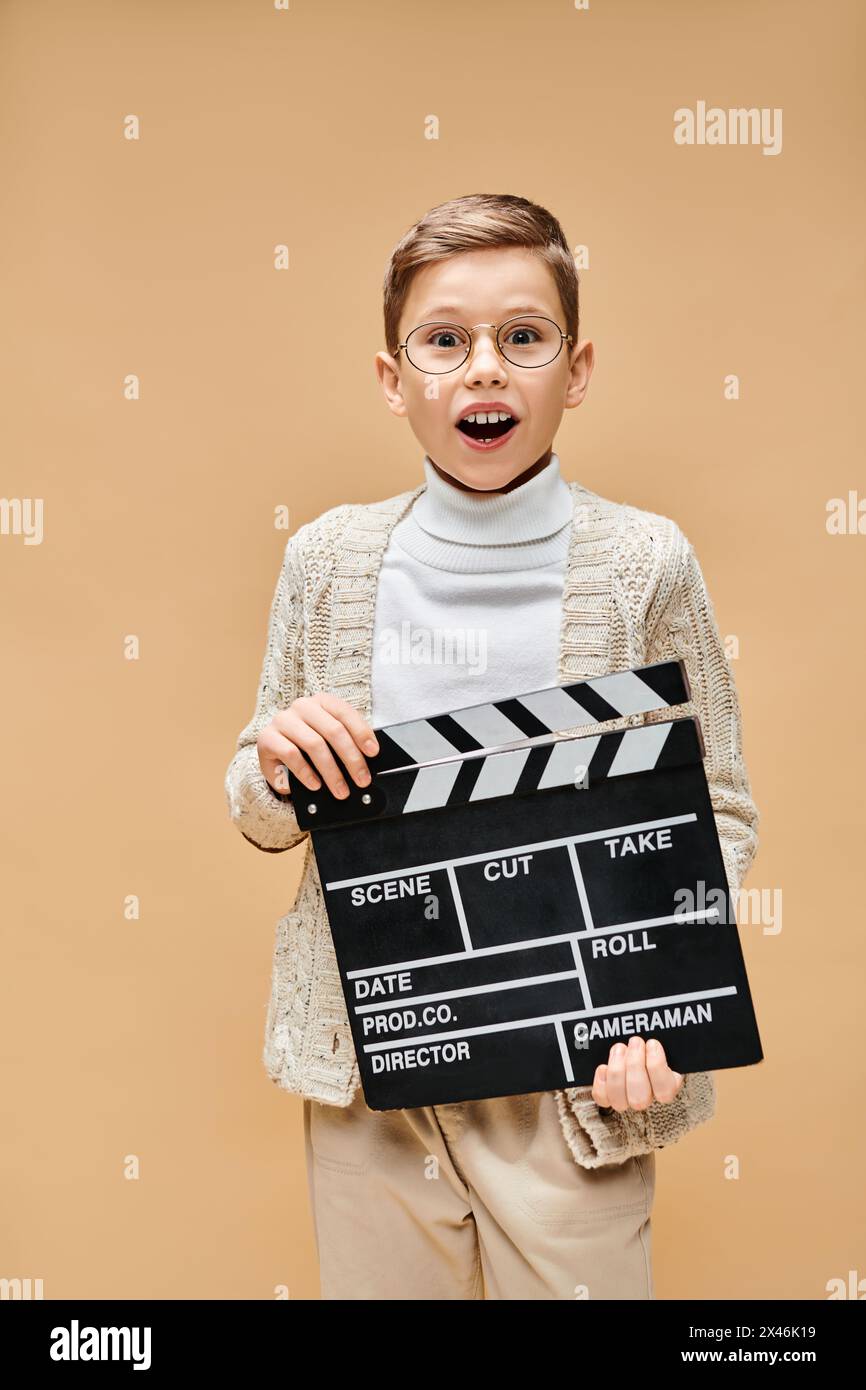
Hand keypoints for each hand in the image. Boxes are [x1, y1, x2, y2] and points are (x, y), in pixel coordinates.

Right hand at [257, 693, 379, 799]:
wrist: (275, 757)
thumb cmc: (308, 749)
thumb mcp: (329, 742)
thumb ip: (346, 744)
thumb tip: (367, 762)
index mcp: (321, 702)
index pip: (345, 713)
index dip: (362, 733)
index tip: (373, 753)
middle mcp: (302, 706)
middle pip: (333, 730)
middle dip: (351, 758)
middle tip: (361, 780)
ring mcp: (283, 720)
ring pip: (314, 744)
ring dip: (331, 771)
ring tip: (340, 790)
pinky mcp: (267, 738)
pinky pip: (291, 755)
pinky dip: (306, 773)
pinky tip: (315, 785)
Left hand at [591, 1036, 683, 1112]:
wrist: (629, 1042)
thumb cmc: (647, 1038)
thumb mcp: (657, 1034)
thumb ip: (659, 1035)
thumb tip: (656, 1033)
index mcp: (665, 1084)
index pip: (665, 1090)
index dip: (657, 1067)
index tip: (652, 1043)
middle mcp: (645, 1095)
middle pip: (640, 1098)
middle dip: (635, 1066)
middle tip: (635, 1042)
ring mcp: (626, 1097)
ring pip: (620, 1101)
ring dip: (617, 1072)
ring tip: (619, 1049)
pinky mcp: (608, 1095)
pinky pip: (602, 1098)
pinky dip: (601, 1083)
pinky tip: (603, 1067)